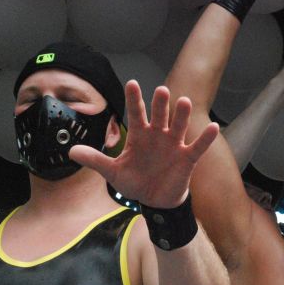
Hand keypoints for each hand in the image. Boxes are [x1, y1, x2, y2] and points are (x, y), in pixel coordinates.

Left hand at [70, 80, 218, 207]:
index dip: (134, 99)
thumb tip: (71, 152)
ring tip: (183, 102)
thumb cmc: (135, 182)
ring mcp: (173, 145)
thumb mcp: (113, 173)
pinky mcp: (187, 158)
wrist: (154, 201)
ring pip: (178, 126)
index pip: (136, 113)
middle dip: (160, 104)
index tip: (132, 83)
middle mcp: (158, 135)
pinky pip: (197, 146)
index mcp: (139, 135)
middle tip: (161, 90)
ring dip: (181, 115)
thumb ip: (95, 160)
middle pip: (159, 115)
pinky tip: (212, 127)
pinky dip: (205, 138)